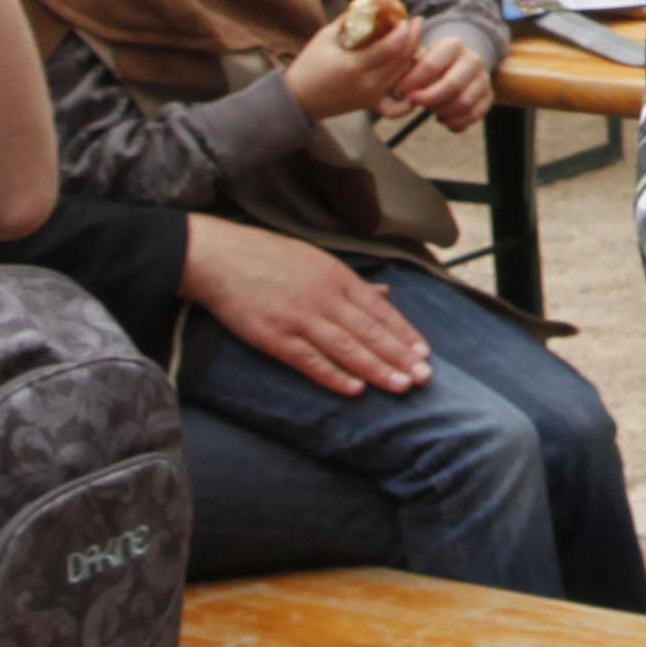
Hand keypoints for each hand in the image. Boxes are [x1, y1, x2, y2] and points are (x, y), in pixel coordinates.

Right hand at [177, 215, 433, 396]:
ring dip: (377, 369)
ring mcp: (300, 317)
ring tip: (401, 385)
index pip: (379, 310)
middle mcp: (324, 297)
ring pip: (347, 348)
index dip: (403, 333)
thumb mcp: (317, 260)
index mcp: (337, 277)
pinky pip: (310, 360)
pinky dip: (334, 375)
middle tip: (425, 376)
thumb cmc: (270, 257)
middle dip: (399, 355)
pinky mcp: (274, 337)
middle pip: (369, 331)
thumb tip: (385, 293)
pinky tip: (355, 389)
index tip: (424, 352)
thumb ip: (352, 282)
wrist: (220, 258)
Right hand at [288, 0, 429, 120]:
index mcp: (354, 65)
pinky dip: (408, 94)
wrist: (297, 99)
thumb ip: (348, 20)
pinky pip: (397, 104)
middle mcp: (366, 83)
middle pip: (402, 60)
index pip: (392, 46)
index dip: (404, 31)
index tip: (405, 18)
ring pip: (403, 75)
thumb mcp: (325, 37)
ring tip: (414, 39)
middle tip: (417, 22)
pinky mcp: (371, 105)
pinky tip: (413, 80)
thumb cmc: (309, 65)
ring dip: (413, 56)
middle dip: (414, 38)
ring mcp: (370, 96)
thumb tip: (368, 2)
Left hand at [394, 27, 499, 132]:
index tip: (399, 93)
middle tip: (413, 103)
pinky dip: (455, 122)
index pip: (431, 65)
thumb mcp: (416, 56)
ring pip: (464, 103)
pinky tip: (442, 118)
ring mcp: (484, 78)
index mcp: (453, 45)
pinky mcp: (488, 96)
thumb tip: (395, 91)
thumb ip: (405, 67)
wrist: (456, 63)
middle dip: (429, 99)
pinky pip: (474, 116)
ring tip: (429, 110)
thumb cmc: (428, 63)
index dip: (412, 82)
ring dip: (442, 111)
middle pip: (452, 85)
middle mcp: (473, 59)